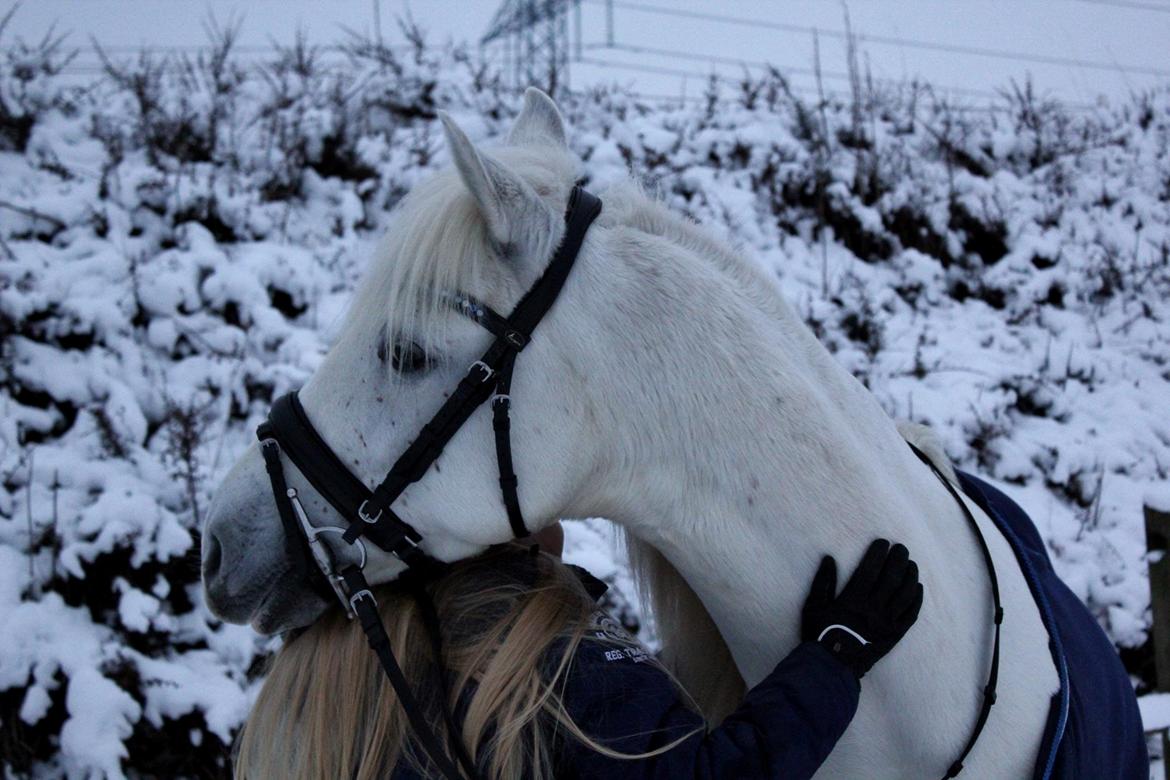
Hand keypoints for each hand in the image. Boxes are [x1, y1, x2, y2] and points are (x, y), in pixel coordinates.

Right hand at [801, 539, 922, 678]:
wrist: (833, 667)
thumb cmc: (820, 635)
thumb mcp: (813, 607)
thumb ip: (822, 582)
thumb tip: (829, 559)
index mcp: (853, 600)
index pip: (870, 570)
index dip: (878, 554)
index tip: (882, 542)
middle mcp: (873, 609)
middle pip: (892, 579)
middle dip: (898, 560)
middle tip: (902, 547)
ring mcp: (886, 623)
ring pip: (905, 595)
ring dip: (911, 577)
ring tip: (912, 564)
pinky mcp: (894, 635)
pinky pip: (910, 615)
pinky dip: (916, 600)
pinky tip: (918, 589)